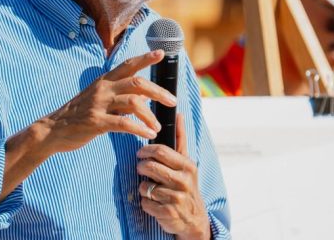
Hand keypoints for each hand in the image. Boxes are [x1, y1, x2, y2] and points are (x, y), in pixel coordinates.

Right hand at [39, 50, 176, 154]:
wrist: (52, 130)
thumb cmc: (78, 116)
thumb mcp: (98, 100)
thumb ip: (119, 97)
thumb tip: (143, 97)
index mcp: (104, 81)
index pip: (128, 65)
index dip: (145, 58)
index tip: (162, 53)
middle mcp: (103, 88)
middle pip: (137, 83)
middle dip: (158, 91)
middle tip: (172, 101)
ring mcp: (99, 104)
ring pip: (133, 102)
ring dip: (150, 115)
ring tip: (158, 126)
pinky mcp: (96, 121)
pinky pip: (124, 123)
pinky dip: (140, 128)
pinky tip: (148, 134)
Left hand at [137, 114, 210, 239]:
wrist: (194, 218)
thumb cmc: (185, 184)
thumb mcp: (186, 162)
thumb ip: (180, 139)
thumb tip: (179, 114)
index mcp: (188, 166)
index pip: (161, 151)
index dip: (146, 150)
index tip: (140, 153)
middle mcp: (184, 181)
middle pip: (151, 167)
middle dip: (141, 167)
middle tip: (141, 168)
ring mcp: (176, 198)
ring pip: (146, 186)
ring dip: (144, 187)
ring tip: (151, 187)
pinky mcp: (168, 213)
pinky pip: (145, 203)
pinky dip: (146, 202)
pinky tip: (154, 202)